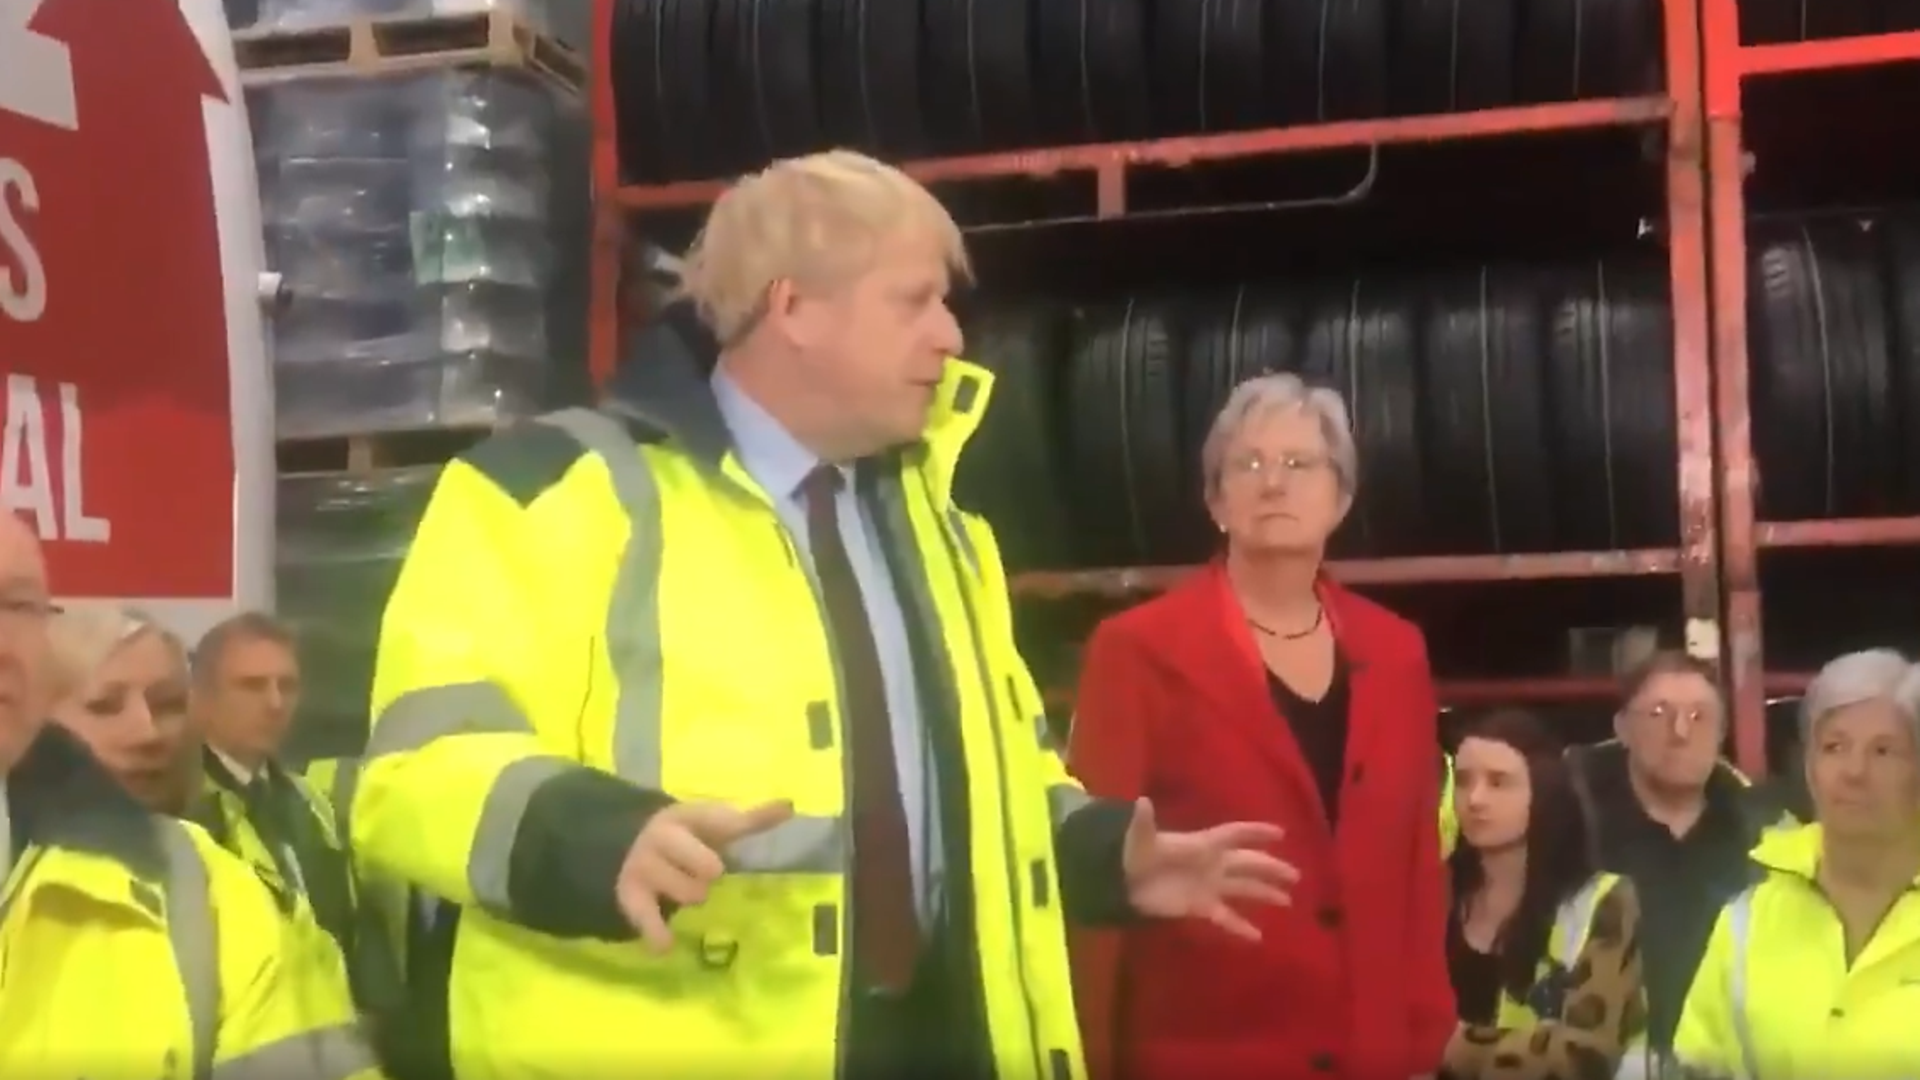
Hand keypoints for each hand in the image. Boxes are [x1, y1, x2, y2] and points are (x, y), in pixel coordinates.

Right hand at [616, 799, 794, 951]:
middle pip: (705, 865)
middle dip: (712, 871)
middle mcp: (662, 839)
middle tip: (709, 875)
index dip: (742, 826)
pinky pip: (646, 918)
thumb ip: (750, 819)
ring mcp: (643, 867)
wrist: (629, 844)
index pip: (719, 822)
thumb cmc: (686, 837)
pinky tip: (667, 944)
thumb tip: (788, 806)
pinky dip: (657, 932)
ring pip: (687, 894)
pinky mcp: (630, 895)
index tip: (771, 823)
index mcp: (687, 817)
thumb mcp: (712, 825)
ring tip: (689, 892)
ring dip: (692, 896)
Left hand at [1120, 797, 1297, 939]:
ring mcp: (1208, 886)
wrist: (1122, 882)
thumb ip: (1144, 822)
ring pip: (1243, 888)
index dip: (1256, 832)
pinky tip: (1258, 937)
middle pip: (1248, 863)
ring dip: (1264, 893)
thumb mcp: (1139, 838)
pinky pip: (1225, 917)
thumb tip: (1142, 801)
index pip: (1234, 834)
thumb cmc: (1133, 855)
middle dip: (1271, 867)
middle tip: (1295, 876)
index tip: (1280, 833)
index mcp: (1202, 844)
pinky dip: (1240, 926)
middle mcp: (1211, 863)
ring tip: (1287, 900)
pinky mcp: (1200, 907)